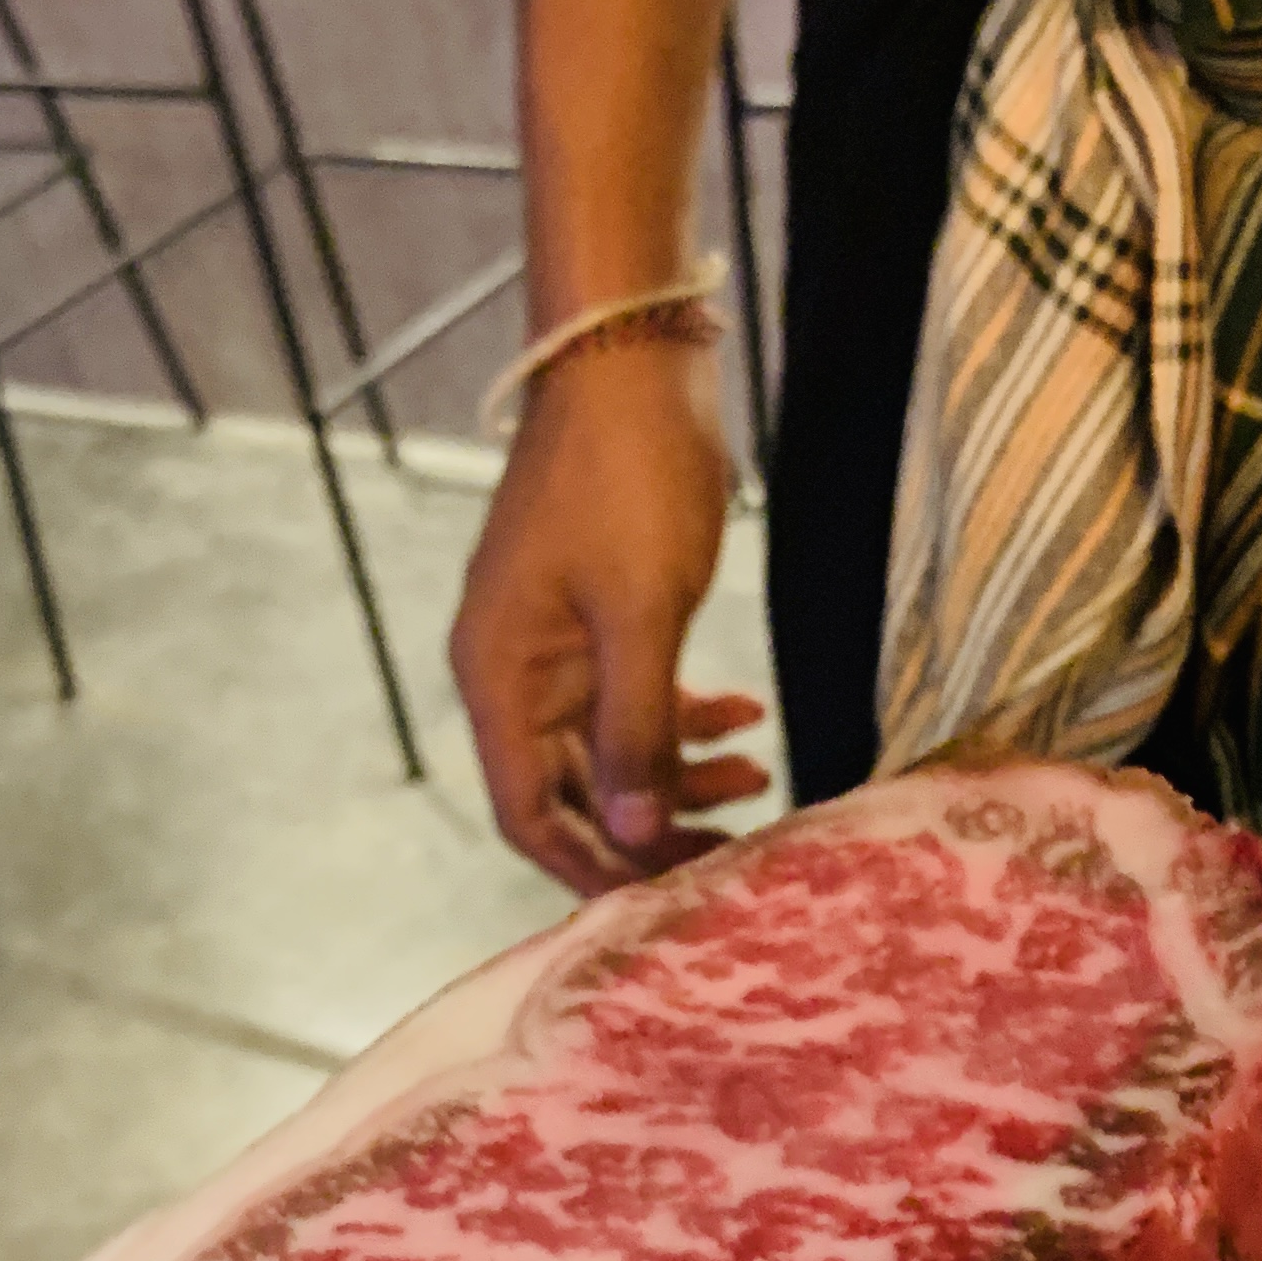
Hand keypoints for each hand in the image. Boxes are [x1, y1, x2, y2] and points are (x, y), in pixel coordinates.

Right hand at [448, 342, 767, 895]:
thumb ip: (635, 730)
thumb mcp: (641, 612)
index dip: (592, 866)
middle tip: (732, 851)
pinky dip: (686, 715)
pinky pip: (633, 695)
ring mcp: (554, 643)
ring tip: (760, 777)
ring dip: (679, 774)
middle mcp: (514, 672)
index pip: (529, 813)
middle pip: (571, 792)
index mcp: (501, 678)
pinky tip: (750, 714)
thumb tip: (636, 835)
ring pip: (610, 748)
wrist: (630, 359)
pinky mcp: (596, 614)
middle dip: (650, 827)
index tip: (663, 901)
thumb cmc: (627, 477)